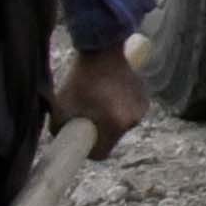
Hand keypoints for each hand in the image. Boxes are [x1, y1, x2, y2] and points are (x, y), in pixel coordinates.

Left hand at [54, 43, 148, 157]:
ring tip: (100, 101)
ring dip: (111, 119)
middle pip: (112, 138)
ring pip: (122, 125)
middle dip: (100, 131)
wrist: (102, 51)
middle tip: (88, 116)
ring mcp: (141, 109)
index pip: (101, 154)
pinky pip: (130, 112)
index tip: (82, 139)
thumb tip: (63, 139)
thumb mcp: (61, 108)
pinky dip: (121, 108)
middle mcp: (132, 120)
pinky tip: (111, 93)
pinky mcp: (145, 98)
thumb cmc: (81, 80)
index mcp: (114, 125)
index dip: (88, 150)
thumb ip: (60, 130)